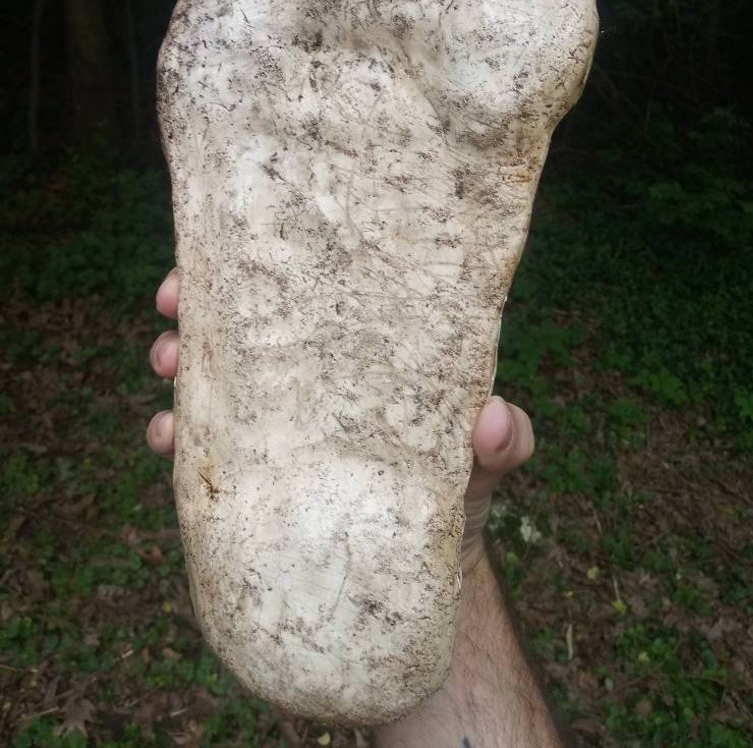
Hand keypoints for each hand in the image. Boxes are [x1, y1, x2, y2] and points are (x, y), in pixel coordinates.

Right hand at [147, 269, 533, 572]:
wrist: (421, 580)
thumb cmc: (459, 497)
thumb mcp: (489, 463)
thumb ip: (506, 441)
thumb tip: (492, 419)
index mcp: (361, 357)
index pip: (312, 295)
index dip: (272, 267)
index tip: (238, 250)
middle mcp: (312, 382)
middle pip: (247, 325)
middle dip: (203, 303)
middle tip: (178, 301)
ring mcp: (276, 429)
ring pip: (212, 377)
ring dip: (179, 360)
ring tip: (168, 362)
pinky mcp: (250, 479)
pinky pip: (200, 447)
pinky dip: (175, 433)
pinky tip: (167, 434)